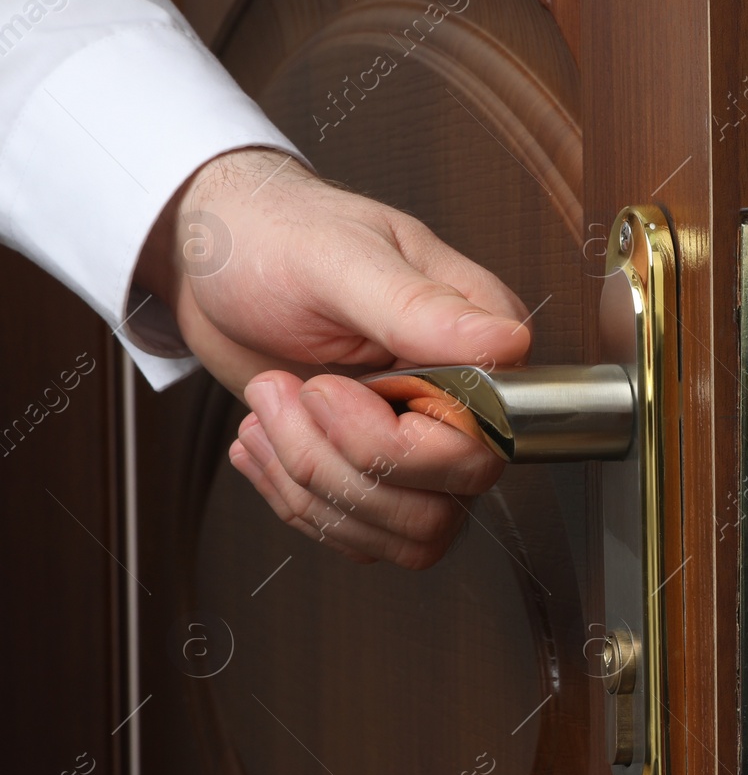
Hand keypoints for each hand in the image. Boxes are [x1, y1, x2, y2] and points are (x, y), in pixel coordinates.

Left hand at [136, 147, 530, 568]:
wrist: (213, 263)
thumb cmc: (274, 237)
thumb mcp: (339, 260)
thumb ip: (422, 308)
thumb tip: (508, 344)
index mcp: (478, 342)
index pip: (483, 441)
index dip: (396, 443)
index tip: (329, 387)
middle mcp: (464, 402)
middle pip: (442, 502)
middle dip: (340, 465)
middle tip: (285, 394)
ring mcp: (422, 445)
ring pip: (405, 532)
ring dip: (311, 484)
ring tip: (266, 408)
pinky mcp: (376, 474)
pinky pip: (363, 536)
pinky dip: (295, 502)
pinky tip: (264, 438)